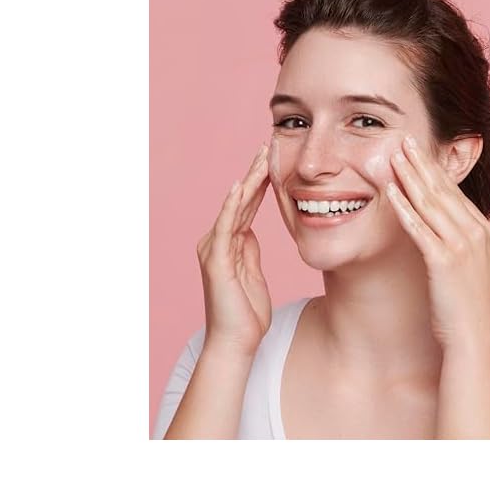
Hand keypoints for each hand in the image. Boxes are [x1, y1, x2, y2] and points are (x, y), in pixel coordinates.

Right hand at [195, 144, 272, 356]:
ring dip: (249, 180)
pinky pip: (226, 227)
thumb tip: (251, 232)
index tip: (274, 160)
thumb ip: (249, 251)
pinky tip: (243, 187)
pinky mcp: (216, 260)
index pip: (247, 205)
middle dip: (255, 173)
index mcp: (228, 243)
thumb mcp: (252, 273)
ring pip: (234, 207)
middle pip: (240, 200)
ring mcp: (214, 249)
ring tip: (261, 158)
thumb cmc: (246, 313)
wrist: (236, 342)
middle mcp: (217, 241)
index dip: (260, 183)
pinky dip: (234, 206)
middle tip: (268, 146)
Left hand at [386, 134, 489, 352]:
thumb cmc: (476, 303)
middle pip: (441, 190)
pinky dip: (404, 209)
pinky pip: (419, 228)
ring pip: (429, 203)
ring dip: (409, 178)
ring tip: (392, 157)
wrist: (475, 337)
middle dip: (420, 163)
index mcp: (483, 229)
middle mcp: (475, 232)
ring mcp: (460, 245)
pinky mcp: (443, 260)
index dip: (434, 169)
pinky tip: (390, 193)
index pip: (454, 192)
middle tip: (403, 140)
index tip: (419, 150)